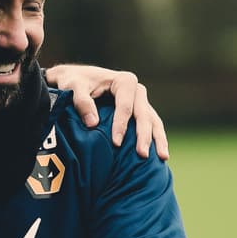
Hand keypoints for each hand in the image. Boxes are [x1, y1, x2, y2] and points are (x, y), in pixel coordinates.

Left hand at [45, 64, 168, 159]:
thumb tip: (93, 123)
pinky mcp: (140, 112)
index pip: (125, 106)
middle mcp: (137, 90)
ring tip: (162, 158)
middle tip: (143, 155)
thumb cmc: (74, 83)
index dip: (121, 125)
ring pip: (153, 120)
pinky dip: (156, 139)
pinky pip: (151, 126)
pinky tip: (160, 156)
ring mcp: (141, 102)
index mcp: (123, 81)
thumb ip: (81, 102)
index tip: (116, 143)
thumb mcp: (73, 88)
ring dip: (158, 139)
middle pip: (144, 114)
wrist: (76, 79)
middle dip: (144, 135)